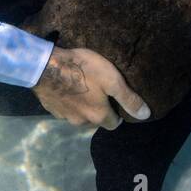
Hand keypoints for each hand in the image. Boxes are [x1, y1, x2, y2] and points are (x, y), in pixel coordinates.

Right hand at [32, 46, 149, 129]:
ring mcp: (63, 116)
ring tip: (83, 88)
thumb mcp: (111, 80)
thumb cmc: (82, 70)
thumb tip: (146, 115)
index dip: (118, 114)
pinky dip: (68, 101)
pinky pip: (64, 108)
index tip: (117, 102)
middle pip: (96, 120)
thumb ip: (129, 99)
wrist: (44, 66)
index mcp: (98, 116)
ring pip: (79, 115)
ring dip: (83, 106)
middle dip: (100, 109)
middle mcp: (81, 122)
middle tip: (101, 91)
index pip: (114, 124)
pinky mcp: (50, 108)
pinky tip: (67, 88)